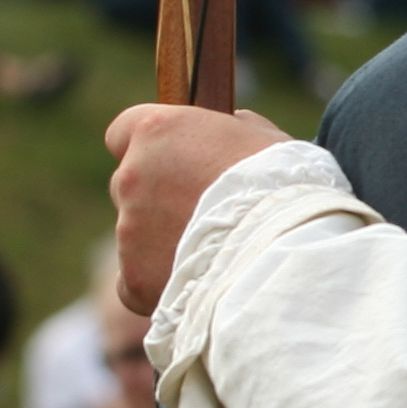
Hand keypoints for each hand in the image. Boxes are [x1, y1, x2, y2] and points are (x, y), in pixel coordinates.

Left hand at [107, 102, 289, 314]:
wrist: (284, 252)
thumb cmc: (283, 188)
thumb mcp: (264, 138)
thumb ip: (234, 129)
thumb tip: (234, 124)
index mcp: (157, 131)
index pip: (122, 132)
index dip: (148, 149)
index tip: (169, 163)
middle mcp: (131, 176)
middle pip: (128, 185)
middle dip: (155, 198)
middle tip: (199, 215)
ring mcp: (128, 229)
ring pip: (134, 235)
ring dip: (162, 241)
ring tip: (212, 254)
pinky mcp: (134, 278)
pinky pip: (132, 280)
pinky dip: (155, 282)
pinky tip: (191, 282)